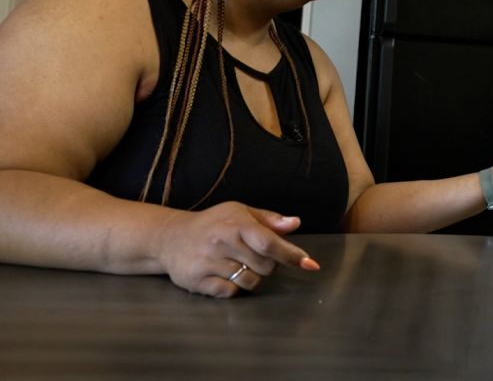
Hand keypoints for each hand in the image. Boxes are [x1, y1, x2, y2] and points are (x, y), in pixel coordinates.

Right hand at [154, 201, 319, 297]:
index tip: (310, 265)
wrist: (170, 237)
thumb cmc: (212, 223)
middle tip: (256, 257)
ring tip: (240, 265)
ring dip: (253, 278)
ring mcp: (209, 263)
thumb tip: (295, 223)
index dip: (292, 255)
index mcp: (236, 224)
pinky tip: (225, 275)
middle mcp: (222, 243)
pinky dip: (235, 288)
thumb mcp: (239, 212)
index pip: (269, 243)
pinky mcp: (198, 281)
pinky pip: (231, 292)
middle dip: (269, 266)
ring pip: (250, 282)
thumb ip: (269, 220)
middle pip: (266, 266)